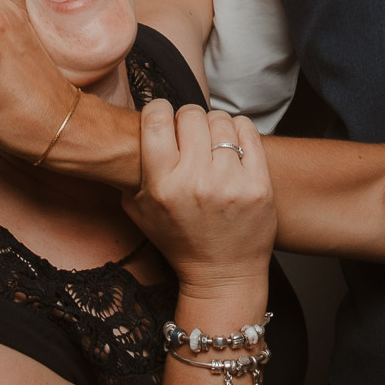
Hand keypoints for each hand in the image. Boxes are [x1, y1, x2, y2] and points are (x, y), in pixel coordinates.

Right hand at [122, 101, 275, 294]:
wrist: (223, 274)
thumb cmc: (179, 240)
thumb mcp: (139, 211)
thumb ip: (130, 172)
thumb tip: (126, 131)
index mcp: (162, 186)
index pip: (157, 120)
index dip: (158, 111)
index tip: (162, 117)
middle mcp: (195, 182)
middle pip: (191, 115)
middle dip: (188, 119)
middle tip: (189, 134)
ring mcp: (230, 182)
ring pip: (221, 120)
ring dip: (214, 126)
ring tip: (211, 144)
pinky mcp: (259, 184)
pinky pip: (248, 131)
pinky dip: (239, 130)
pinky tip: (232, 145)